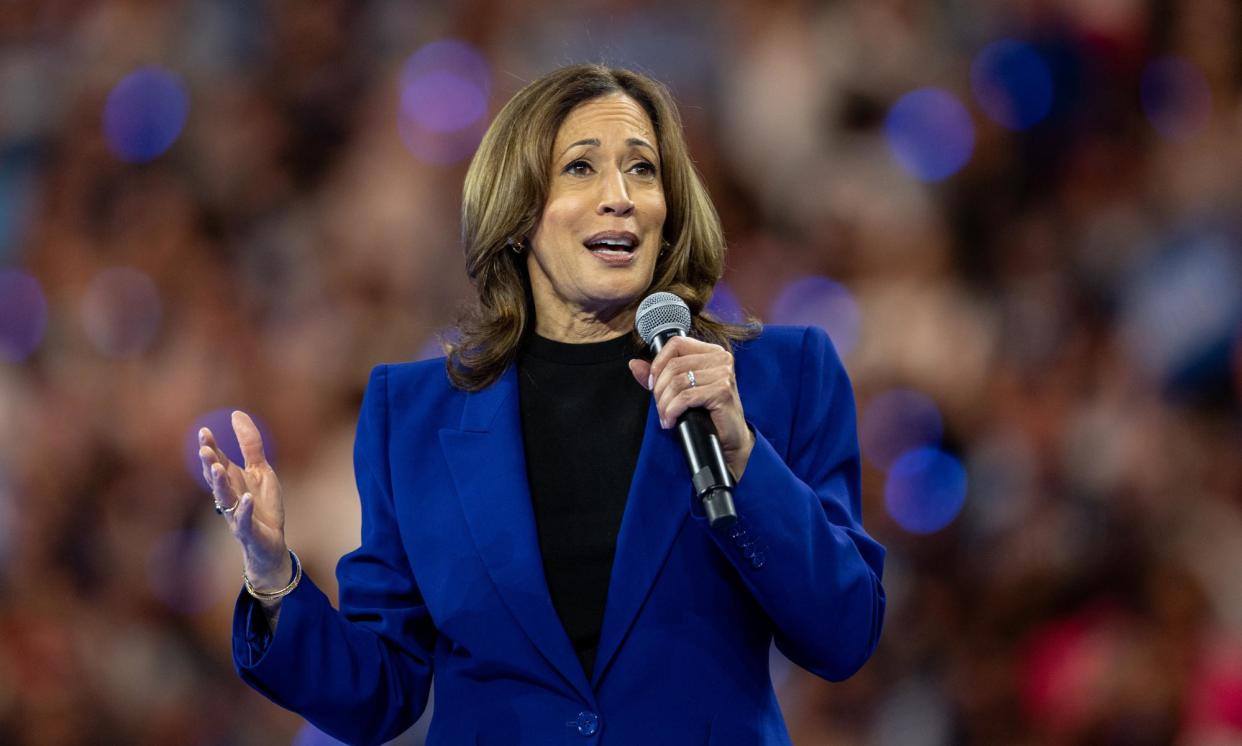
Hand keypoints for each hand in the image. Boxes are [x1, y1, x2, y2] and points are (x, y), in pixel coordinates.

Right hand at [199, 411, 289, 591]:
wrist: (271, 543)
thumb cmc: (262, 505)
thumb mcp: (261, 470)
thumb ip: (250, 445)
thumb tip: (236, 414)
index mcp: (233, 481)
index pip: (219, 461)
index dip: (212, 448)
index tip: (204, 431)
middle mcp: (230, 496)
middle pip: (217, 478)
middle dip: (210, 464)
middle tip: (204, 449)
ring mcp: (237, 514)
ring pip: (225, 498)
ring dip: (220, 483)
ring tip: (218, 467)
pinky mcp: (249, 531)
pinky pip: (244, 520)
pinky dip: (244, 510)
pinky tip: (246, 498)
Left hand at [628, 336, 754, 480]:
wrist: (731, 438)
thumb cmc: (708, 413)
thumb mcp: (681, 390)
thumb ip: (659, 375)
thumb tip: (634, 364)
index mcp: (712, 352)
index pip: (676, 343)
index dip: (658, 363)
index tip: (652, 384)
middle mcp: (721, 358)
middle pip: (674, 365)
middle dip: (659, 390)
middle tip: (660, 408)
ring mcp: (724, 373)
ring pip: (677, 382)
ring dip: (664, 404)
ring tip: (665, 417)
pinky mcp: (723, 391)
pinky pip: (685, 397)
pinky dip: (672, 411)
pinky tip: (671, 421)